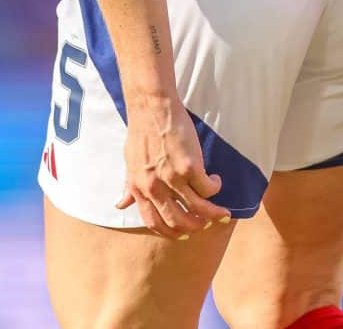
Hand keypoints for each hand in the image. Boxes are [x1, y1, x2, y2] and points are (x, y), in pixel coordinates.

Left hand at [115, 94, 229, 236]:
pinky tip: (216, 181)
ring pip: (197, 208)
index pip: (154, 222)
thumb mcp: (129, 163)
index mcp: (139, 188)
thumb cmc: (140, 132)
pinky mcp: (190, 166)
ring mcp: (172, 178)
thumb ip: (129, 186)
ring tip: (222, 212)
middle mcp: (155, 187)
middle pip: (178, 221)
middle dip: (194, 227)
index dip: (171, 232)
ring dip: (213, 214)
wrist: (151, 107)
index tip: (183, 234)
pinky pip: (207, 188)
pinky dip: (215, 188)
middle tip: (205, 224)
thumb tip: (120, 204)